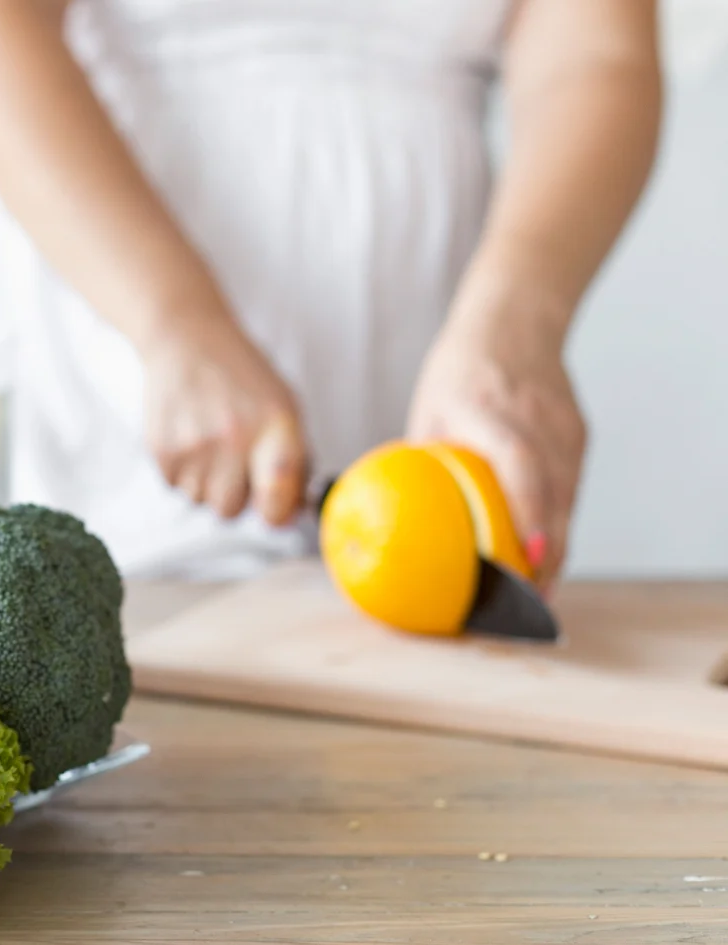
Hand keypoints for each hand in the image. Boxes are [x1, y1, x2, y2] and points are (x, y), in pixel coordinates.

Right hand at [140, 312, 307, 524]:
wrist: (186, 339)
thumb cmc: (240, 374)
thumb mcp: (283, 404)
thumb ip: (294, 458)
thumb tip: (291, 510)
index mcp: (275, 427)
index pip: (276, 502)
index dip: (276, 511)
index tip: (274, 505)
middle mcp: (234, 439)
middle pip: (230, 510)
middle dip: (234, 494)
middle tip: (233, 463)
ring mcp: (194, 446)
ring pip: (200, 500)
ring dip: (205, 482)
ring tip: (208, 444)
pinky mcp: (162, 449)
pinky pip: (174, 486)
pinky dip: (182, 470)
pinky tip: (189, 437)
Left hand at [407, 293, 586, 590]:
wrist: (517, 322)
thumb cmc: (458, 374)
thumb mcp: (428, 412)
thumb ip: (421, 463)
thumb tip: (390, 524)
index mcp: (489, 408)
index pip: (519, 462)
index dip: (526, 511)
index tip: (524, 555)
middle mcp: (534, 418)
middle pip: (554, 493)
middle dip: (548, 551)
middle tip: (528, 599)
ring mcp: (563, 427)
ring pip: (569, 499)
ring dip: (556, 547)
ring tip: (535, 591)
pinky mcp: (578, 435)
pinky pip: (571, 490)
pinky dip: (558, 523)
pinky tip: (542, 554)